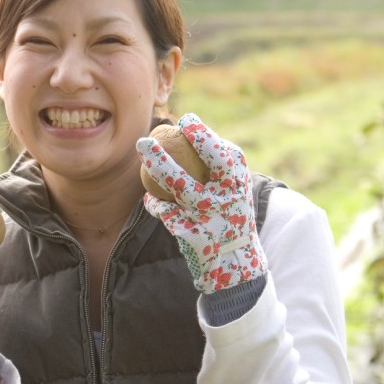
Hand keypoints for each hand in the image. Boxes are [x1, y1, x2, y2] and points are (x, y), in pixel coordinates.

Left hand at [137, 113, 267, 293]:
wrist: (235, 263)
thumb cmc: (230, 216)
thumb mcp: (234, 191)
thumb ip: (220, 166)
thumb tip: (193, 132)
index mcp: (239, 183)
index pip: (222, 153)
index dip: (203, 134)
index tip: (186, 119)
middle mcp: (227, 197)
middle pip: (203, 165)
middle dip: (180, 146)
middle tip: (154, 134)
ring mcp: (210, 216)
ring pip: (180, 186)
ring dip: (158, 166)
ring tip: (143, 151)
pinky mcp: (194, 236)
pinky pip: (167, 214)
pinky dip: (156, 205)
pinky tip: (150, 199)